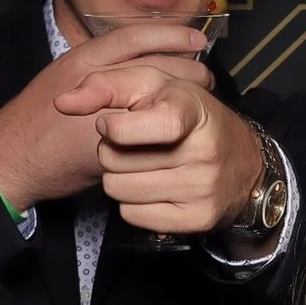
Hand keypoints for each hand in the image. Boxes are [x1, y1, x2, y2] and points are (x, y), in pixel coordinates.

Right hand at [0, 20, 215, 212]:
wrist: (12, 158)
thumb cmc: (37, 119)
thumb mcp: (64, 80)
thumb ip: (99, 70)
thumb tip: (140, 63)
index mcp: (81, 60)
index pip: (134, 36)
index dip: (169, 34)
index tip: (196, 36)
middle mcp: (92, 81)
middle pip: (153, 65)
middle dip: (187, 68)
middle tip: (207, 74)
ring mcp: (101, 112)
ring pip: (156, 97)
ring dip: (183, 97)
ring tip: (203, 99)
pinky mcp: (106, 145)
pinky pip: (146, 132)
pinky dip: (168, 128)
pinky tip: (183, 129)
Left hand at [60, 70, 267, 238]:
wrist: (243, 160)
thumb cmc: (188, 115)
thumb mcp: (153, 85)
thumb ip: (105, 85)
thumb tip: (62, 102)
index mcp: (192, 110)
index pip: (144, 126)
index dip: (116, 128)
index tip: (111, 124)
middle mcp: (204, 151)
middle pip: (115, 160)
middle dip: (113, 151)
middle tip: (135, 145)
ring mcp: (203, 189)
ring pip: (118, 190)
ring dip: (120, 178)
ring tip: (143, 166)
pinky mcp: (198, 219)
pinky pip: (132, 215)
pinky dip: (133, 203)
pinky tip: (153, 188)